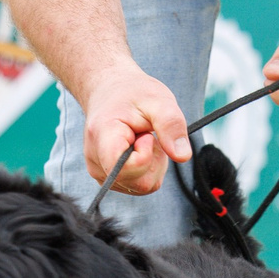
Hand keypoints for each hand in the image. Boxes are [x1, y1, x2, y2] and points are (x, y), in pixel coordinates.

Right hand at [81, 62, 192, 193]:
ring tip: (143, 138)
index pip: (126, 170)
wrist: (110, 90)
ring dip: (152, 165)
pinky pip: (138, 185)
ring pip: (141, 187)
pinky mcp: (108, 178)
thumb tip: (183, 156)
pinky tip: (141, 148)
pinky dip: (148, 169)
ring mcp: (100, 172)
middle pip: (138, 183)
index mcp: (102, 138)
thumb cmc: (133, 93)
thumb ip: (171, 126)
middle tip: (148, 134)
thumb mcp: (159, 100)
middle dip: (154, 161)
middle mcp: (95, 161)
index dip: (146, 155)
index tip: (145, 133)